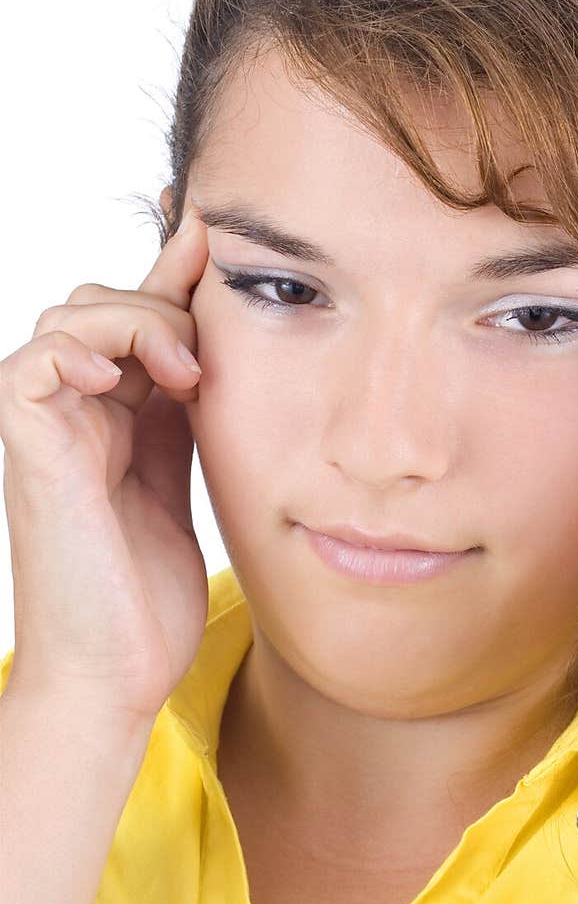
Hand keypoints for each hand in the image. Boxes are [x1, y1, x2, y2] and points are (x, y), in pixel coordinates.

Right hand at [0, 206, 211, 724]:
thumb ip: (193, 412)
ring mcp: (49, 427)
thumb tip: (221, 352)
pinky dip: (79, 349)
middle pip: (106, 301)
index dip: (174, 269)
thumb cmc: (146, 595)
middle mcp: (78, 410)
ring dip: (136, 323)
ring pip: (72, 316)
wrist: (116, 671)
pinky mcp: (30, 449)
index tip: (211, 231)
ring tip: (183, 378)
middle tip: (208, 362)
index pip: (140, 315)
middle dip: (165, 303)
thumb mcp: (190, 480)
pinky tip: (126, 380)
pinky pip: (35, 363)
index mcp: (119, 414)